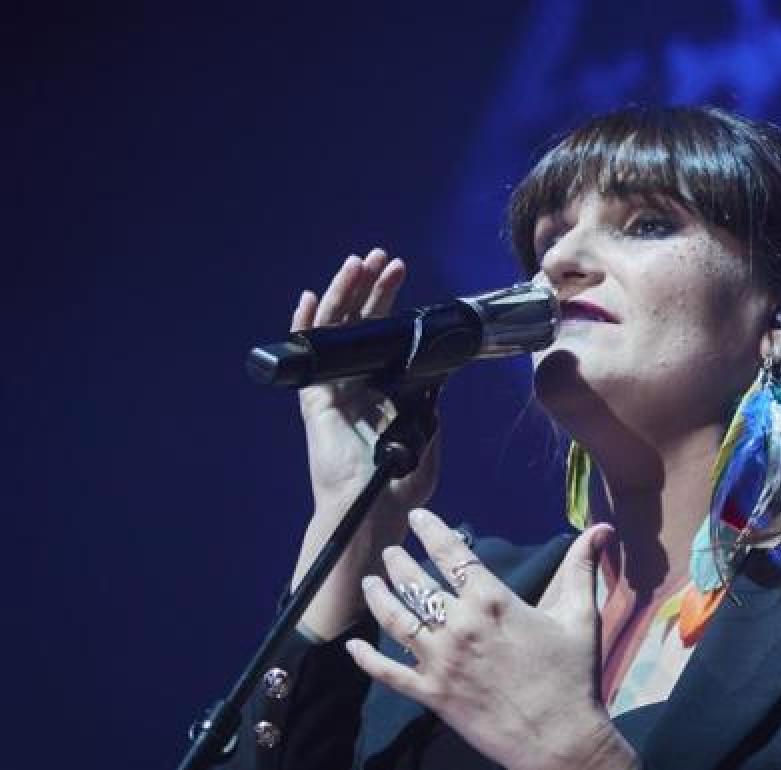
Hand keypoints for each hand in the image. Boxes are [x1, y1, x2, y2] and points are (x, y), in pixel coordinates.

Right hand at [290, 250, 441, 637]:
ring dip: (345, 294)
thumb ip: (431, 409)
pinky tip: (312, 298)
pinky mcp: (314, 400)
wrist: (371, 508)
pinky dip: (306, 326)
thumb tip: (439, 376)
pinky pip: (307, 356)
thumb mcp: (428, 439)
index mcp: (384, 386)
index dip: (392, 304)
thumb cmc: (400, 483)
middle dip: (373, 289)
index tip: (402, 277)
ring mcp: (334, 387)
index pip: (387, 333)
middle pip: (362, 323)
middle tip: (385, 261)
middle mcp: (357, 381)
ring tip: (358, 264)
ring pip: (336, 328)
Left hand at [347, 509, 637, 769]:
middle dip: (399, 562)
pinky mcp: (432, 694)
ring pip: (396, 620)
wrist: (560, 740)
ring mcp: (441, 661)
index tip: (419, 517)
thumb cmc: (573, 676)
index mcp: (493, 602)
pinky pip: (388, 672)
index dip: (433, 531)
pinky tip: (353, 645)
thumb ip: (582, 568)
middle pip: (417, 583)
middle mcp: (460, 626)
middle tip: (391, 551)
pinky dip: (366, 659)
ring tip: (369, 582)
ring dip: (378, 598)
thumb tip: (602, 529)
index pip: (454, 555)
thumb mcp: (580, 616)